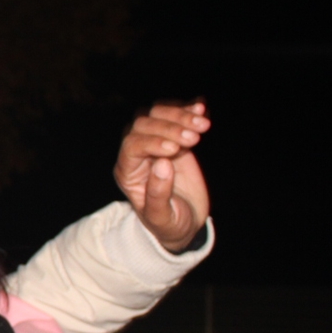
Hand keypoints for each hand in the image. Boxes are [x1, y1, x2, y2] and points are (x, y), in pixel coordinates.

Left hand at [115, 101, 211, 251]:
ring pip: (158, 115)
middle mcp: (138, 154)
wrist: (184, 223)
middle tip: (195, 138)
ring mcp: (156, 143)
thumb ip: (158, 194)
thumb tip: (162, 163)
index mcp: (128, 172)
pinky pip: (176, 117)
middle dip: (169, 127)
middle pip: (144, 125)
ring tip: (203, 125)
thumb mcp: (161, 218)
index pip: (132, 146)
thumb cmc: (168, 224)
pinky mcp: (175, 139)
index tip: (176, 150)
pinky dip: (188, 110)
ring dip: (180, 115)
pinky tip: (202, 108)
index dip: (152, 143)